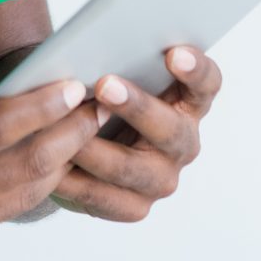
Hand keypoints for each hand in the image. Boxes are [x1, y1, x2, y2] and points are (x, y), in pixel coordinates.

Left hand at [44, 44, 223, 221]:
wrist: (81, 148)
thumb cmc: (100, 100)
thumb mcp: (111, 77)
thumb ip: (112, 64)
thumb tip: (86, 55)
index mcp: (187, 102)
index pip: (207, 84)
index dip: (195, 70)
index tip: (173, 53)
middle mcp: (182, 142)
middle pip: (170, 129)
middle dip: (136, 107)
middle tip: (105, 85)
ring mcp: (162, 178)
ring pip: (130, 168)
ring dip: (96, 150)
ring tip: (67, 134)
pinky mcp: (135, 206)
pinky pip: (104, 197)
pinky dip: (75, 181)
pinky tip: (53, 168)